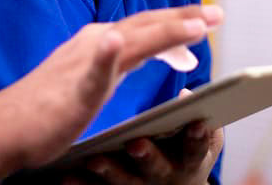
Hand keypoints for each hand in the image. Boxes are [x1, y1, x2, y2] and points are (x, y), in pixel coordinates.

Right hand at [0, 6, 223, 169]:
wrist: (3, 127)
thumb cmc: (45, 108)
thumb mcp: (90, 81)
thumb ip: (113, 67)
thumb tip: (136, 55)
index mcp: (99, 43)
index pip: (146, 28)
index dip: (177, 25)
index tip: (205, 25)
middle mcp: (95, 42)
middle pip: (148, 25)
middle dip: (185, 19)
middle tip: (219, 14)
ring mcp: (85, 61)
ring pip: (134, 39)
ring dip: (167, 30)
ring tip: (199, 24)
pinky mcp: (74, 85)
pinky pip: (94, 67)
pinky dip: (107, 54)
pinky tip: (118, 42)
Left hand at [65, 106, 223, 183]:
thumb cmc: (185, 154)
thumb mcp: (203, 142)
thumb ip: (202, 122)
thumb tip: (186, 96)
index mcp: (189, 161)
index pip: (196, 149)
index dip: (197, 137)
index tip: (196, 123)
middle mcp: (164, 176)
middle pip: (155, 167)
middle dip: (147, 156)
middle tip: (135, 143)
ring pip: (123, 181)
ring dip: (109, 171)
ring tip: (94, 159)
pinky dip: (82, 184)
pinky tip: (67, 176)